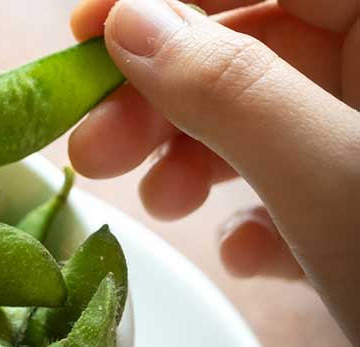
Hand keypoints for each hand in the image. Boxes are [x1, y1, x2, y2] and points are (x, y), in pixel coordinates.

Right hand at [69, 0, 359, 346]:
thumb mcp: (333, 179)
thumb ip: (230, 89)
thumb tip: (128, 24)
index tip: (82, 26)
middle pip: (257, 38)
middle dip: (165, 93)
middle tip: (96, 145)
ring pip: (271, 110)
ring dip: (198, 156)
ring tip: (161, 209)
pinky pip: (304, 171)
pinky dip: (262, 208)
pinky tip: (253, 253)